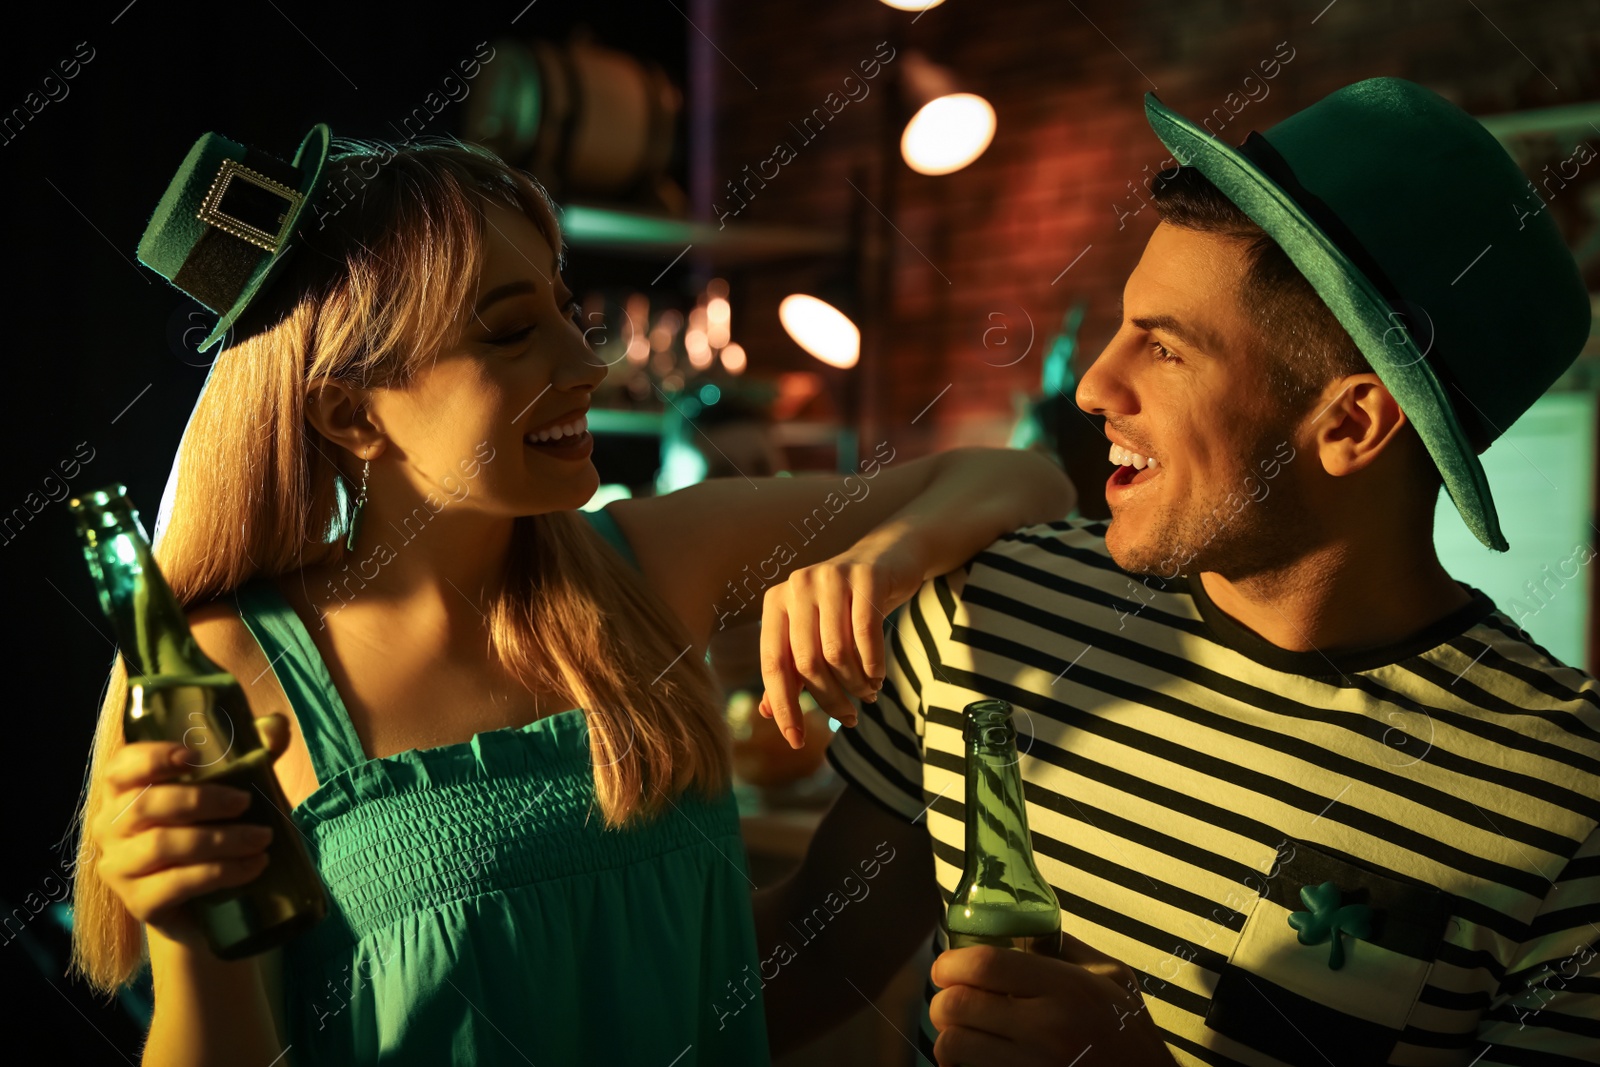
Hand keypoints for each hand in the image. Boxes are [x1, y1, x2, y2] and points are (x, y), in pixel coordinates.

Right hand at [90, 715, 292, 951]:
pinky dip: (221, 872)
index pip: (120, 768)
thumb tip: (276, 725)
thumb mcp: (235, 788)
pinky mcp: (139, 903)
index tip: (192, 755)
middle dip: (203, 800)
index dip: (151, 758)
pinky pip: (176, 884)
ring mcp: (119, 868)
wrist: (207, 906)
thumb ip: (253, 753)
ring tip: (262, 838)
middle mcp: (110, 828)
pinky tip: (254, 866)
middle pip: (145, 805)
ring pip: (162, 845)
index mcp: (124, 792)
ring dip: (220, 839)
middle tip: (246, 802)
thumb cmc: (215, 831)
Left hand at [758, 533, 925, 747]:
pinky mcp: (865, 577)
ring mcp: (830, 578)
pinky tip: (879, 678)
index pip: (773, 665)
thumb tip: (766, 713)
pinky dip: (873, 665)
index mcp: (776, 603)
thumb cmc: (846, 606)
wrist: (889, 557)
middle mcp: (797, 586)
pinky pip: (866, 633)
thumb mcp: (814, 634)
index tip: (796, 741)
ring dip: (855, 684)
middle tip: (849, 718)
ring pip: (837, 653)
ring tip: (867, 695)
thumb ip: (790, 670)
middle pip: (807, 663)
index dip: (783, 707)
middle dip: (829, 700)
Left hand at [928, 934, 1176, 1066]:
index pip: (985, 965)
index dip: (952, 962)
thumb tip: (1019, 929)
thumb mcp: (1111, 976)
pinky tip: (973, 1059)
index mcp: (1065, 988)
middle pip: (959, 1006)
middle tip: (946, 998)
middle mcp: (1046, 1028)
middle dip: (941, 1000)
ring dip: (946, 1037)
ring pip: (955, 1046)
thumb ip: (1064, 948)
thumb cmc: (1129, 1031)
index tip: (945, 965)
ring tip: (955, 1031)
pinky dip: (962, 1066)